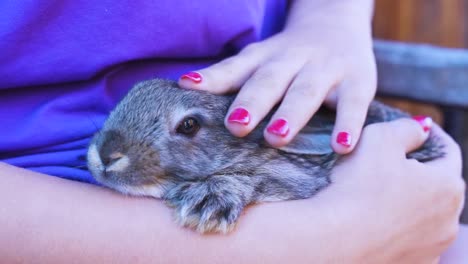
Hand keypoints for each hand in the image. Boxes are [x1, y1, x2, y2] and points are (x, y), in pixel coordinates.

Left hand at [179, 0, 375, 153]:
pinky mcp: (358, 81)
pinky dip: (348, 125)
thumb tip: (183, 89)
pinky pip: (354, 104)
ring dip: (291, 114)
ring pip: (306, 90)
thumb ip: (228, 76)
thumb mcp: (258, 59)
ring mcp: (326, 69)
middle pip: (270, 80)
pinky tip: (341, 147)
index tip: (188, 88)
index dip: (213, 78)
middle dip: (253, 102)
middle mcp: (293, 60)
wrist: (337, 21)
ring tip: (275, 138)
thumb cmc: (288, 55)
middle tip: (236, 125)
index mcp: (265, 56)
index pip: (237, 67)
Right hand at [331, 117, 464, 262]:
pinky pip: (408, 240)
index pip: (447, 151)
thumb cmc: (358, 186)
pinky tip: (374, 222)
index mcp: (448, 185)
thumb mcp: (381, 138)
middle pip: (437, 186)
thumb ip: (407, 129)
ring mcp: (431, 248)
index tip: (414, 129)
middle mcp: (448, 221)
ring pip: (423, 216)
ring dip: (408, 203)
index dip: (429, 135)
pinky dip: (396, 228)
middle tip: (390, 162)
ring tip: (377, 194)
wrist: (335, 240)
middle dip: (418, 171)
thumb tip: (421, 129)